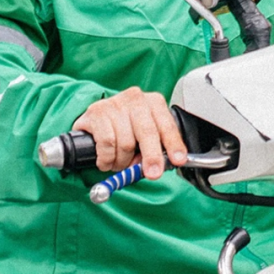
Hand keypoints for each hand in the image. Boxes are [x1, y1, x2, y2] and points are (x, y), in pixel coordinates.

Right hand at [72, 87, 186, 178]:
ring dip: (123, 161)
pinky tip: (106, 160)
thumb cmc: (126, 129)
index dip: (173, 144)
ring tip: (119, 163)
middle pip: (147, 132)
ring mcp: (115, 104)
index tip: (178, 160)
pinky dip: (107, 159)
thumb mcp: (144, 136)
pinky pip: (107, 143)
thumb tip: (154, 167)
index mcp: (154, 102)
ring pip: (125, 142)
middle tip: (152, 174)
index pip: (167, 125)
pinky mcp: (97, 112)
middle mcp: (136, 99)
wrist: (96, 120)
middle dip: (152, 156)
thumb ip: (154, 149)